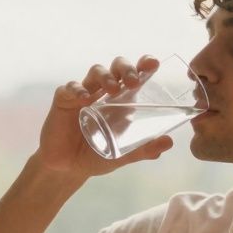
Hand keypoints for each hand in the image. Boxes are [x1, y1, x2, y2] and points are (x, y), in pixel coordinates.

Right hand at [35, 55, 173, 178]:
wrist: (68, 168)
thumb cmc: (96, 155)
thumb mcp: (123, 154)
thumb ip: (144, 148)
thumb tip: (168, 142)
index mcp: (121, 99)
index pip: (133, 74)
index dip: (143, 65)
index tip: (153, 64)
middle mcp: (103, 91)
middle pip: (116, 67)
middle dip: (126, 68)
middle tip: (133, 81)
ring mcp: (83, 93)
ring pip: (95, 72)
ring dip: (106, 76)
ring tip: (112, 88)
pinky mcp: (64, 100)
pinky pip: (70, 88)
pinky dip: (78, 90)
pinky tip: (84, 99)